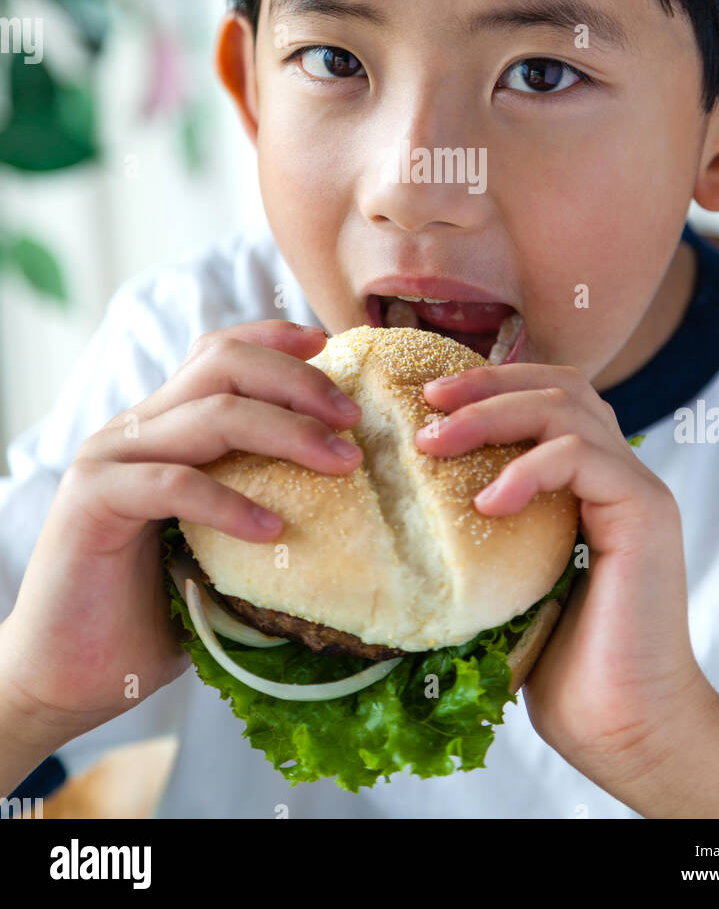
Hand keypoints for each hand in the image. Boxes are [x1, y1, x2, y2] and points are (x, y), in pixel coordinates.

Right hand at [0, 320, 361, 756]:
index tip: (329, 346)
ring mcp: (111, 458)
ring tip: (340, 463)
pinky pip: (174, 485)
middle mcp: (136, 428)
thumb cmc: (153, 614)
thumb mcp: (220, 546)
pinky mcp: (92, 501)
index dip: (275, 340)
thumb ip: (259, 502)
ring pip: (211, 413)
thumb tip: (348, 492)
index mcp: (164, 426)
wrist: (66, 677)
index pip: (220, 353)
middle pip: (224, 364)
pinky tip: (273, 531)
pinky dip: (230, 502)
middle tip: (352, 419)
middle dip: (298, 382)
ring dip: (286, 431)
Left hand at [417, 362, 714, 794]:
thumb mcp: (510, 582)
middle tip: (427, 399)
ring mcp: (639, 489)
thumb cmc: (566, 669)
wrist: (627, 729)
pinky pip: (581, 458)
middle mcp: (621, 475)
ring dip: (493, 413)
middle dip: (487, 383)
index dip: (493, 385)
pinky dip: (528, 468)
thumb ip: (489, 534)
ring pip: (567, 408)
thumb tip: (409, 510)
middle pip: (560, 386)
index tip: (429, 399)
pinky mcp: (646, 511)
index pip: (550, 399)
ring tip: (434, 442)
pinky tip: (487, 502)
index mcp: (593, 484)